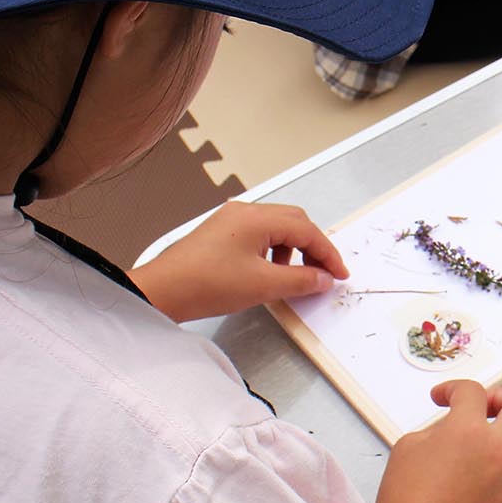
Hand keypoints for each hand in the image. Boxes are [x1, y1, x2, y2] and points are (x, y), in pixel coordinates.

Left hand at [132, 201, 348, 320]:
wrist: (163, 291)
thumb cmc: (206, 284)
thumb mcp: (263, 285)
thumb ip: (301, 280)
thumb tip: (323, 278)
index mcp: (257, 217)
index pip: (306, 229)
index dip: (327, 253)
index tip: (339, 274)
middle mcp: (245, 211)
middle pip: (293, 222)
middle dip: (312, 247)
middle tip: (322, 274)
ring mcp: (231, 220)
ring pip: (276, 228)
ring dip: (292, 250)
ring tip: (291, 277)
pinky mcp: (221, 233)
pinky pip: (258, 235)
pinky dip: (273, 251)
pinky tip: (267, 272)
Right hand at [374, 382, 501, 502]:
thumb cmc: (405, 499)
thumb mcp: (410, 446)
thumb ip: (440, 427)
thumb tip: (454, 427)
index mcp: (468, 431)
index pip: (473, 392)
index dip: (453, 389)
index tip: (443, 399)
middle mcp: (499, 450)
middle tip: (484, 408)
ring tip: (493, 441)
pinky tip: (486, 473)